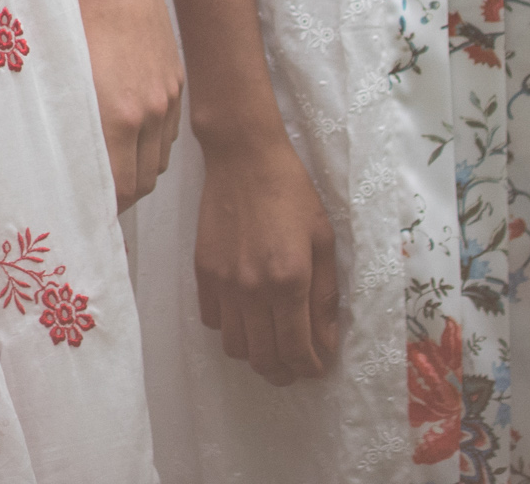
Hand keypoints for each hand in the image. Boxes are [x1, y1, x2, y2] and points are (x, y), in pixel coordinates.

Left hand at [75, 0, 183, 209]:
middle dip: (120, 195)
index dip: (103, 208)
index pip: (118, 190)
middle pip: (142, 182)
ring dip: (138, 171)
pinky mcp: (176, 82)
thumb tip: (58, 162)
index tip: (85, 211)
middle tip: (94, 195)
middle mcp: (146, 113)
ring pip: (159, 160)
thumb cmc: (74, 19)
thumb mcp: (58, 74)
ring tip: (112, 167)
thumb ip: (63, 124)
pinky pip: (169, 133)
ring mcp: (166, 98)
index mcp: (114, 117)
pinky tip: (131, 136)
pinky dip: (152, 145)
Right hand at [193, 119, 340, 385]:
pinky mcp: (202, 272)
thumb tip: (326, 341)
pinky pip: (212, 321)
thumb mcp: (323, 240)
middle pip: (264, 358)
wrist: (244, 157)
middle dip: (284, 372)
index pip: (297, 350)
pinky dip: (231, 329)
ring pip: (235, 347)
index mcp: (290, 280)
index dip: (310, 368)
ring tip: (271, 345)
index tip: (317, 368)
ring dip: (255, 355)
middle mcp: (254, 289)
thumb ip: (325, 296)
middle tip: (296, 366)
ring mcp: (223, 283)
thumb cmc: (292, 193)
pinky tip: (246, 316)